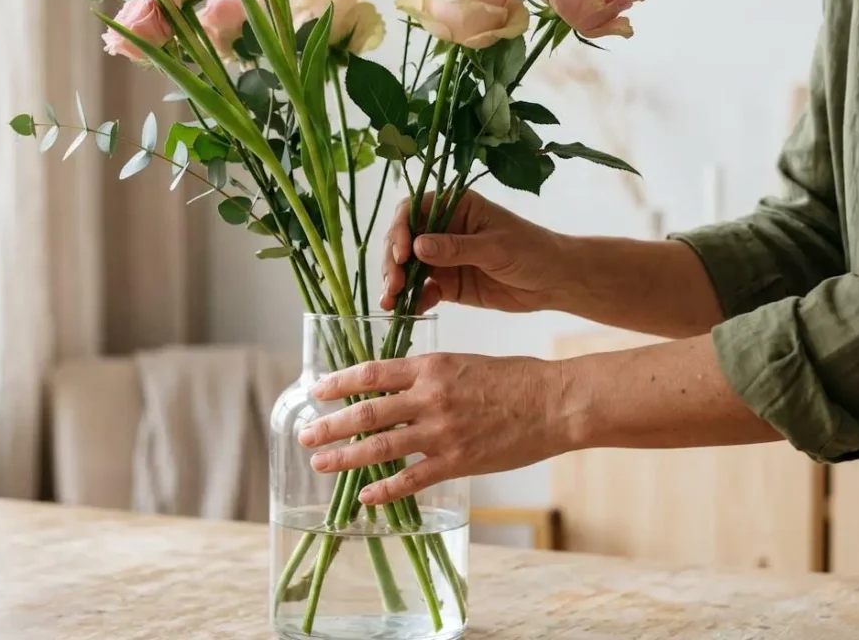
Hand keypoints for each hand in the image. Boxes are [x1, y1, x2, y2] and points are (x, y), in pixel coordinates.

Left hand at [300, 353, 574, 504]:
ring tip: (320, 464)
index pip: (372, 373)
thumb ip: (428, 375)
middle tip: (305, 434)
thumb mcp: (463, 363)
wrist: (553, 403)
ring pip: (381, 447)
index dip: (339, 383)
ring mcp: (442, 431)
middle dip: (330, 426)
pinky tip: (366, 496)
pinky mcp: (457, 461)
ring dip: (345, 458)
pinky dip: (385, 489)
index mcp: (431, 366)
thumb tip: (394, 386)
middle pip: (366, 413)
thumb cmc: (513, 379)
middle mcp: (430, 397)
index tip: (316, 391)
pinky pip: (412, 479)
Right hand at [381, 191, 571, 313]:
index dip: (401, 229)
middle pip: (404, 239)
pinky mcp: (448, 284)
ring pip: (409, 268)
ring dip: (397, 283)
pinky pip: (423, 290)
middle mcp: (444, 229)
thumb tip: (418, 247)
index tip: (403, 253)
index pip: (414, 210)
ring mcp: (444, 258)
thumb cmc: (532, 251)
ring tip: (391, 301)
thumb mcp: (495, 247)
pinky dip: (413, 299)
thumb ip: (457, 248)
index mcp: (456, 206)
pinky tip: (407, 310)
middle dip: (394, 261)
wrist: (554, 282)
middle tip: (395, 282)